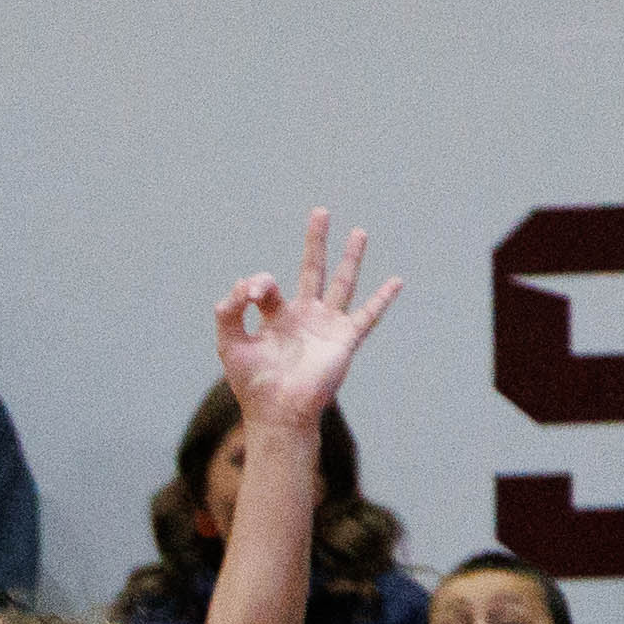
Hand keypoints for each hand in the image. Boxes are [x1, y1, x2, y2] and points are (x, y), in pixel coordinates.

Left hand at [214, 209, 402, 431]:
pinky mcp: (344, 339)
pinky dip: (383, 299)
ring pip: (342, 283)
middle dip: (316, 242)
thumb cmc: (253, 384)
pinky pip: (368, 315)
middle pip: (312, 270)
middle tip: (320, 212)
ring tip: (359, 231)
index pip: (267, 287)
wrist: (278, 411)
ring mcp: (326, 326)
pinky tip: (396, 280)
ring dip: (351, 258)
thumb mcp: (229, 345)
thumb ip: (227, 313)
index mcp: (275, 317)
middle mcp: (303, 316)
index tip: (251, 292)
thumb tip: (241, 285)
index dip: (256, 284)